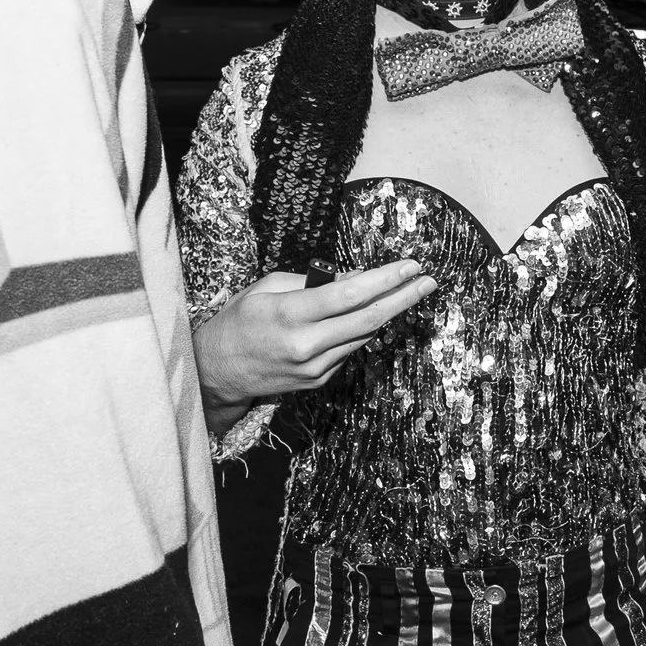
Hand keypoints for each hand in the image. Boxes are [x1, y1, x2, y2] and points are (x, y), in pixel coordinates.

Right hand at [193, 260, 436, 428]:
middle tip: (428, 281)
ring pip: (364, 334)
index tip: (410, 265)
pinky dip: (361, 329)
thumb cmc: (239, 320)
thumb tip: (356, 277)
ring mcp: (315, 367)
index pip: (350, 294)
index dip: (385, 279)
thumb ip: (314, 283)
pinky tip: (370, 314)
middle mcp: (307, 345)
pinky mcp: (319, 380)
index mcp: (290, 314)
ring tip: (410, 291)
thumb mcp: (269, 287)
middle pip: (369, 318)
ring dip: (389, 311)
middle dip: (404, 297)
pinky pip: (349, 349)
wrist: (217, 371)